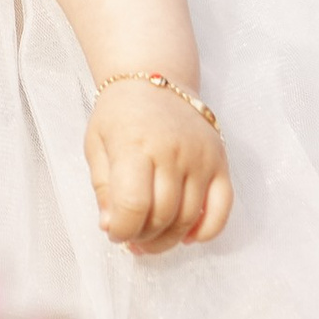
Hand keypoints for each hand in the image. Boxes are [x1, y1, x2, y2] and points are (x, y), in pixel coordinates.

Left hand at [85, 82, 231, 254]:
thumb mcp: (96, 145)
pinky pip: (222, 209)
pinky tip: (188, 235)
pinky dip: (206, 231)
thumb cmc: (120, 115)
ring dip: (168, 239)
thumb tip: (111, 226)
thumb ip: (102, 188)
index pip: (133, 205)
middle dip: (142, 237)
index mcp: (135, 145)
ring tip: (151, 239)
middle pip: (162, 216)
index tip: (114, 232)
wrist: (154, 79)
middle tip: (131, 237)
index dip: (121, 229)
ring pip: (189, 218)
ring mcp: (200, 157)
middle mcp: (172, 151)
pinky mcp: (220, 162)